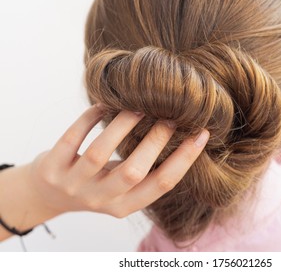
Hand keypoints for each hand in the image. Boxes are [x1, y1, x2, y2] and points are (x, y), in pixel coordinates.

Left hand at [27, 104, 208, 218]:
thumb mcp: (121, 187)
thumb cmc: (95, 184)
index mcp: (125, 205)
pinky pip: (71, 139)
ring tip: (139, 106)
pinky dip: (89, 118)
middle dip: (156, 140)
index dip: (185, 159)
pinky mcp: (51, 169)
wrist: (48, 195)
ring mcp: (73, 186)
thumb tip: (178, 134)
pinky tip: (103, 104)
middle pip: (133, 171)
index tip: (202, 134)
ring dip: (123, 124)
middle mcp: (100, 199)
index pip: (161, 185)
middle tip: (170, 115)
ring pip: (100, 153)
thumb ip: (144, 170)